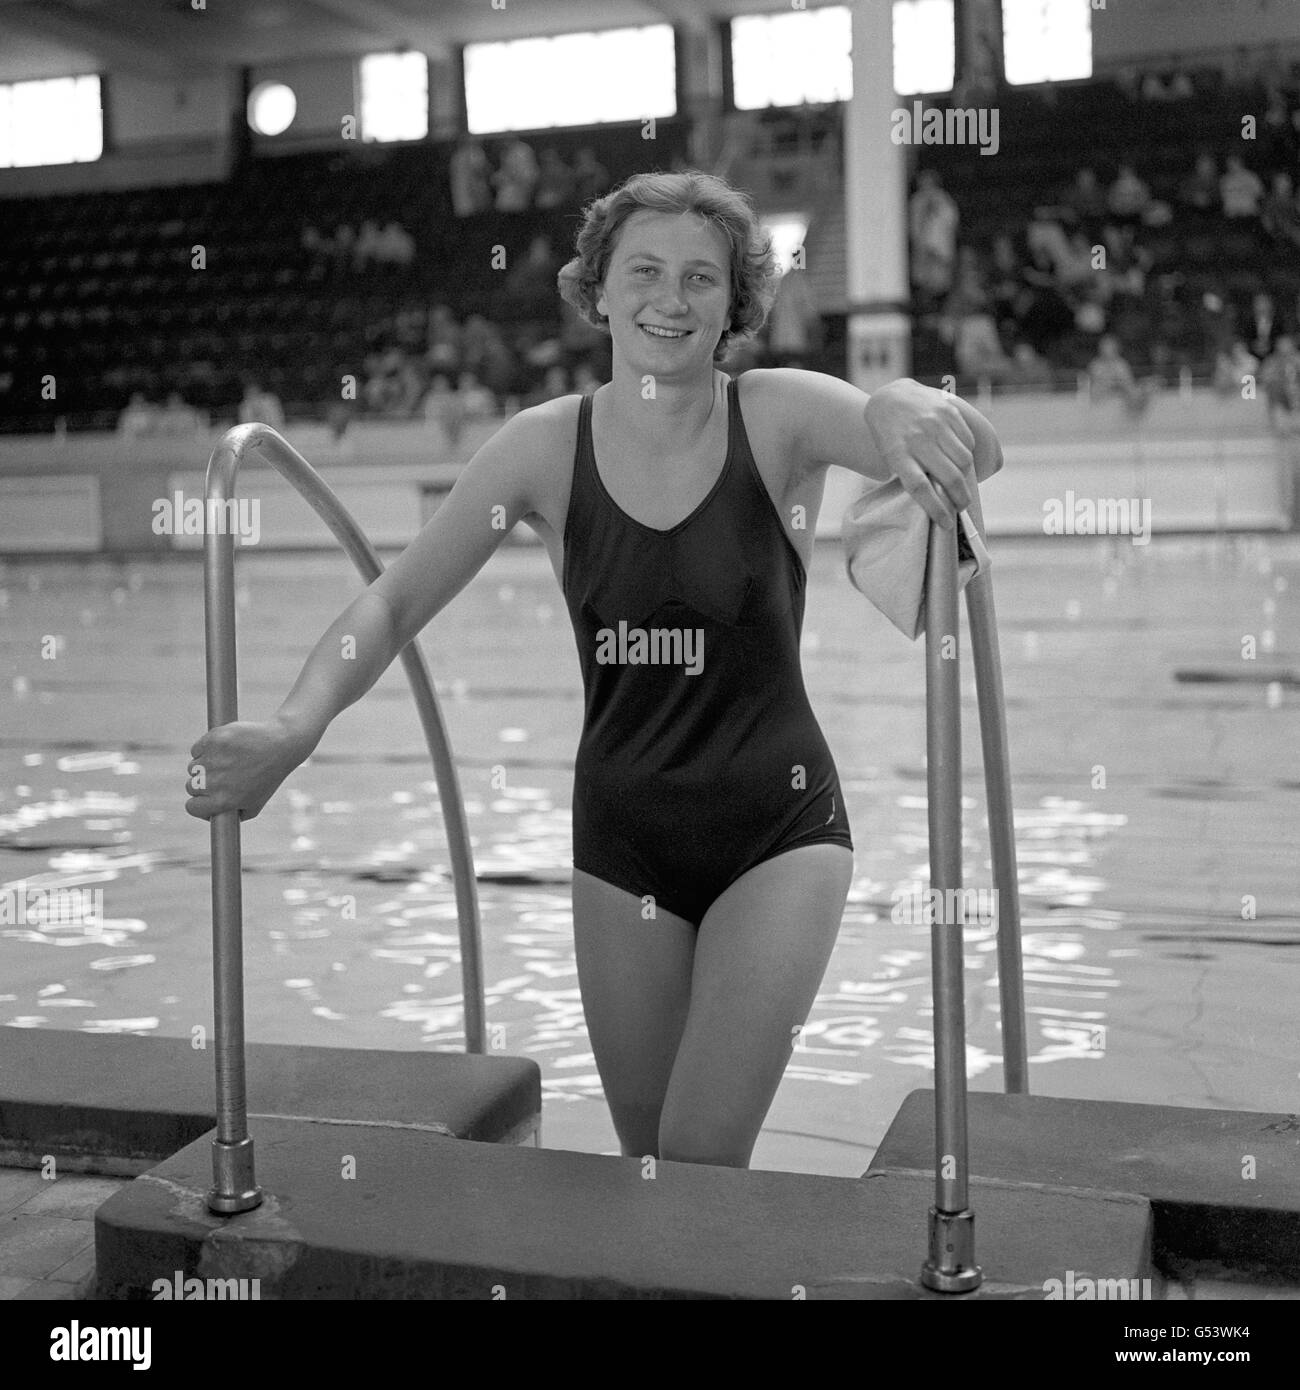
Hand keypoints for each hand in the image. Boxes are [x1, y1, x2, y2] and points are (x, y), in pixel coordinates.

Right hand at [185, 716, 318, 821]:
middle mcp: (214, 782)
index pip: (191, 807)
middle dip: (203, 783)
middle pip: (191, 786)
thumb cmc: (269, 775)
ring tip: (228, 761)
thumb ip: (234, 816)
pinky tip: (226, 749)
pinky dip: (207, 749)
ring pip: (193, 767)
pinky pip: (197, 749)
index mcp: (223, 801)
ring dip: (205, 765)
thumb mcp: (256, 804)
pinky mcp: (213, 740)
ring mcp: (212, 760)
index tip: (206, 797)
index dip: (199, 803)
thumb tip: (213, 819)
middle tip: (222, 776)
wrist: (282, 745)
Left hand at [864, 378, 975, 528]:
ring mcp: (934, 424)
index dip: (936, 508)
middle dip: (960, 498)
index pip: (920, 488)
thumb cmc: (891, 437)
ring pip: (963, 460)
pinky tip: (960, 458)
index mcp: (898, 455)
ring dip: (966, 478)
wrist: (890, 398)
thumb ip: (912, 474)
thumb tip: (941, 499)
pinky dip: (967, 454)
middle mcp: (918, 439)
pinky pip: (967, 441)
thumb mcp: (892, 457)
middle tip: (961, 507)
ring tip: (961, 485)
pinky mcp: (948, 412)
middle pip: (948, 476)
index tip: (947, 523)